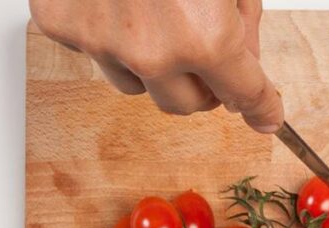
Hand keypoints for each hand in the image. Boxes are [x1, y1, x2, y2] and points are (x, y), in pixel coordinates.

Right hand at [29, 0, 282, 132]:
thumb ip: (244, 21)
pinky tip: (120, 0)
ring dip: (157, 65)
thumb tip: (244, 57)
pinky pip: (96, 53)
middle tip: (211, 59)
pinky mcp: (62, 24)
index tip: (266, 115)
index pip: (245, 94)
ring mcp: (101, 41)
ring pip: (139, 86)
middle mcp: (152, 51)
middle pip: (188, 106)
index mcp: (207, 37)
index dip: (262, 106)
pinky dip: (112, 35)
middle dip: (206, 86)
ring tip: (160, 16)